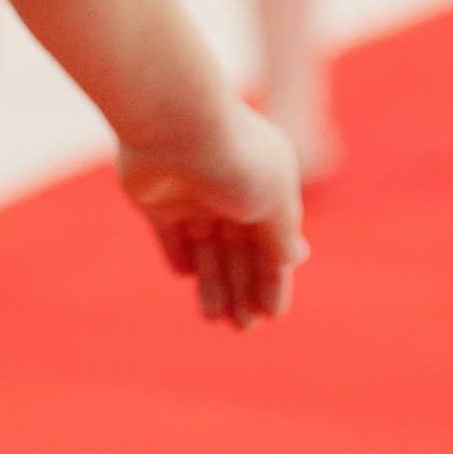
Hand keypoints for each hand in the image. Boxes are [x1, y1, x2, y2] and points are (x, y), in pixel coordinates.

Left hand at [116, 96, 305, 329]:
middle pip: (239, 252)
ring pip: (207, 250)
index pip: (272, 244)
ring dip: (214, 284)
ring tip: (215, 319)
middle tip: (242, 328)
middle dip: (242, 290)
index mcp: (266, 188)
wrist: (175, 125)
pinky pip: (170, 237)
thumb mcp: (274, 201)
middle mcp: (230, 191)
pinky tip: (186, 276)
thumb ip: (282, 233)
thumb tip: (296, 258)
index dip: (273, 281)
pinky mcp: (156, 200)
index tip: (272, 313)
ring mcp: (192, 195)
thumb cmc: (236, 160)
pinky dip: (179, 257)